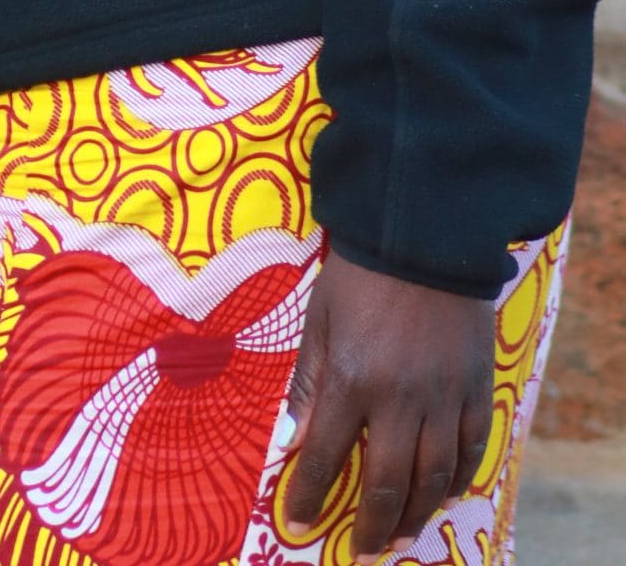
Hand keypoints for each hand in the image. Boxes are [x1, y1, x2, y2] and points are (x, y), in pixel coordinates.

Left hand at [282, 252, 494, 561]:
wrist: (422, 234)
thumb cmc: (360, 276)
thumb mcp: (320, 321)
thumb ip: (309, 386)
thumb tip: (291, 442)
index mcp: (352, 379)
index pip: (328, 456)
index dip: (310, 494)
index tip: (298, 522)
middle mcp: (400, 398)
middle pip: (389, 482)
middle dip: (372, 525)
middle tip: (363, 551)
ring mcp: (443, 395)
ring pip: (434, 476)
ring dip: (416, 514)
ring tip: (400, 537)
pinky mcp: (476, 386)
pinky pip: (471, 447)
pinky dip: (460, 478)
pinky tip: (446, 494)